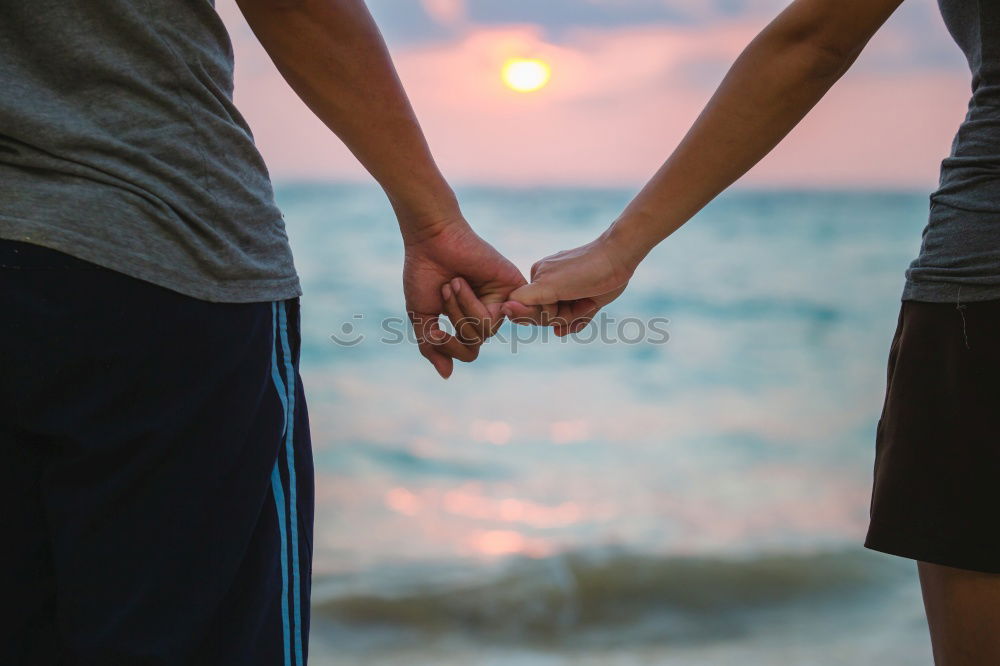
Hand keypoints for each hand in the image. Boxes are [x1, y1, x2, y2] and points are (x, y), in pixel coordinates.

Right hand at [403, 215, 525, 377]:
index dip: (447, 346)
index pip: (468, 352)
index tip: (432, 326)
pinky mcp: (513, 288)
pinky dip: (471, 304)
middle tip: (444, 290)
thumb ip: (432, 346)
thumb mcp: (422, 316)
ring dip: (460, 309)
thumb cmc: (424, 273)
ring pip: (483, 331)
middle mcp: (488, 312)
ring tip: (452, 283)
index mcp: (469, 320)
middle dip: (453, 320)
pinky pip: (495, 317)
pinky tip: (461, 282)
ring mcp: (502, 301)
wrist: (431, 240)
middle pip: (475, 343)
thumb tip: (447, 375)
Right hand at [502, 232, 635, 334]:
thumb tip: (504, 308)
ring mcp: (566, 291)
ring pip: (562, 319)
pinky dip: (580, 319)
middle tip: (576, 302)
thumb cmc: (584, 271)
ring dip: (574, 316)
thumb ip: (526, 300)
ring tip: (587, 303)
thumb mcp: (549, 287)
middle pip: (544, 316)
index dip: (540, 315)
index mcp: (536, 279)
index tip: (554, 307)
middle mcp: (548, 285)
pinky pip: (575, 318)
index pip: (525, 310)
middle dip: (561, 316)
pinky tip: (588, 309)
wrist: (619, 258)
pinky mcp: (583, 296)